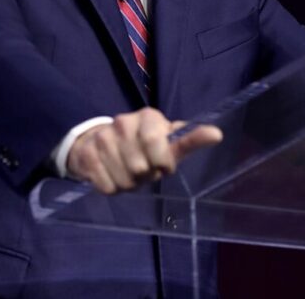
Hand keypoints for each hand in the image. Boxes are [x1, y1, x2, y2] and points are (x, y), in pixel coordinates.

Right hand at [66, 107, 222, 194]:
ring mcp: (103, 137)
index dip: (161, 162)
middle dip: (144, 175)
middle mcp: (124, 122)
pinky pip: (106, 186)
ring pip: (123, 178)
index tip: (162, 165)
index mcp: (148, 117)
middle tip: (143, 169)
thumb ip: (191, 140)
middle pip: (139, 167)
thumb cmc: (145, 147)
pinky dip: (112, 187)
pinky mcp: (87, 154)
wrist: (100, 144)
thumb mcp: (169, 143)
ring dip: (128, 183)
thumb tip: (217, 134)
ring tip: (128, 172)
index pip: (154, 141)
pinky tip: (112, 175)